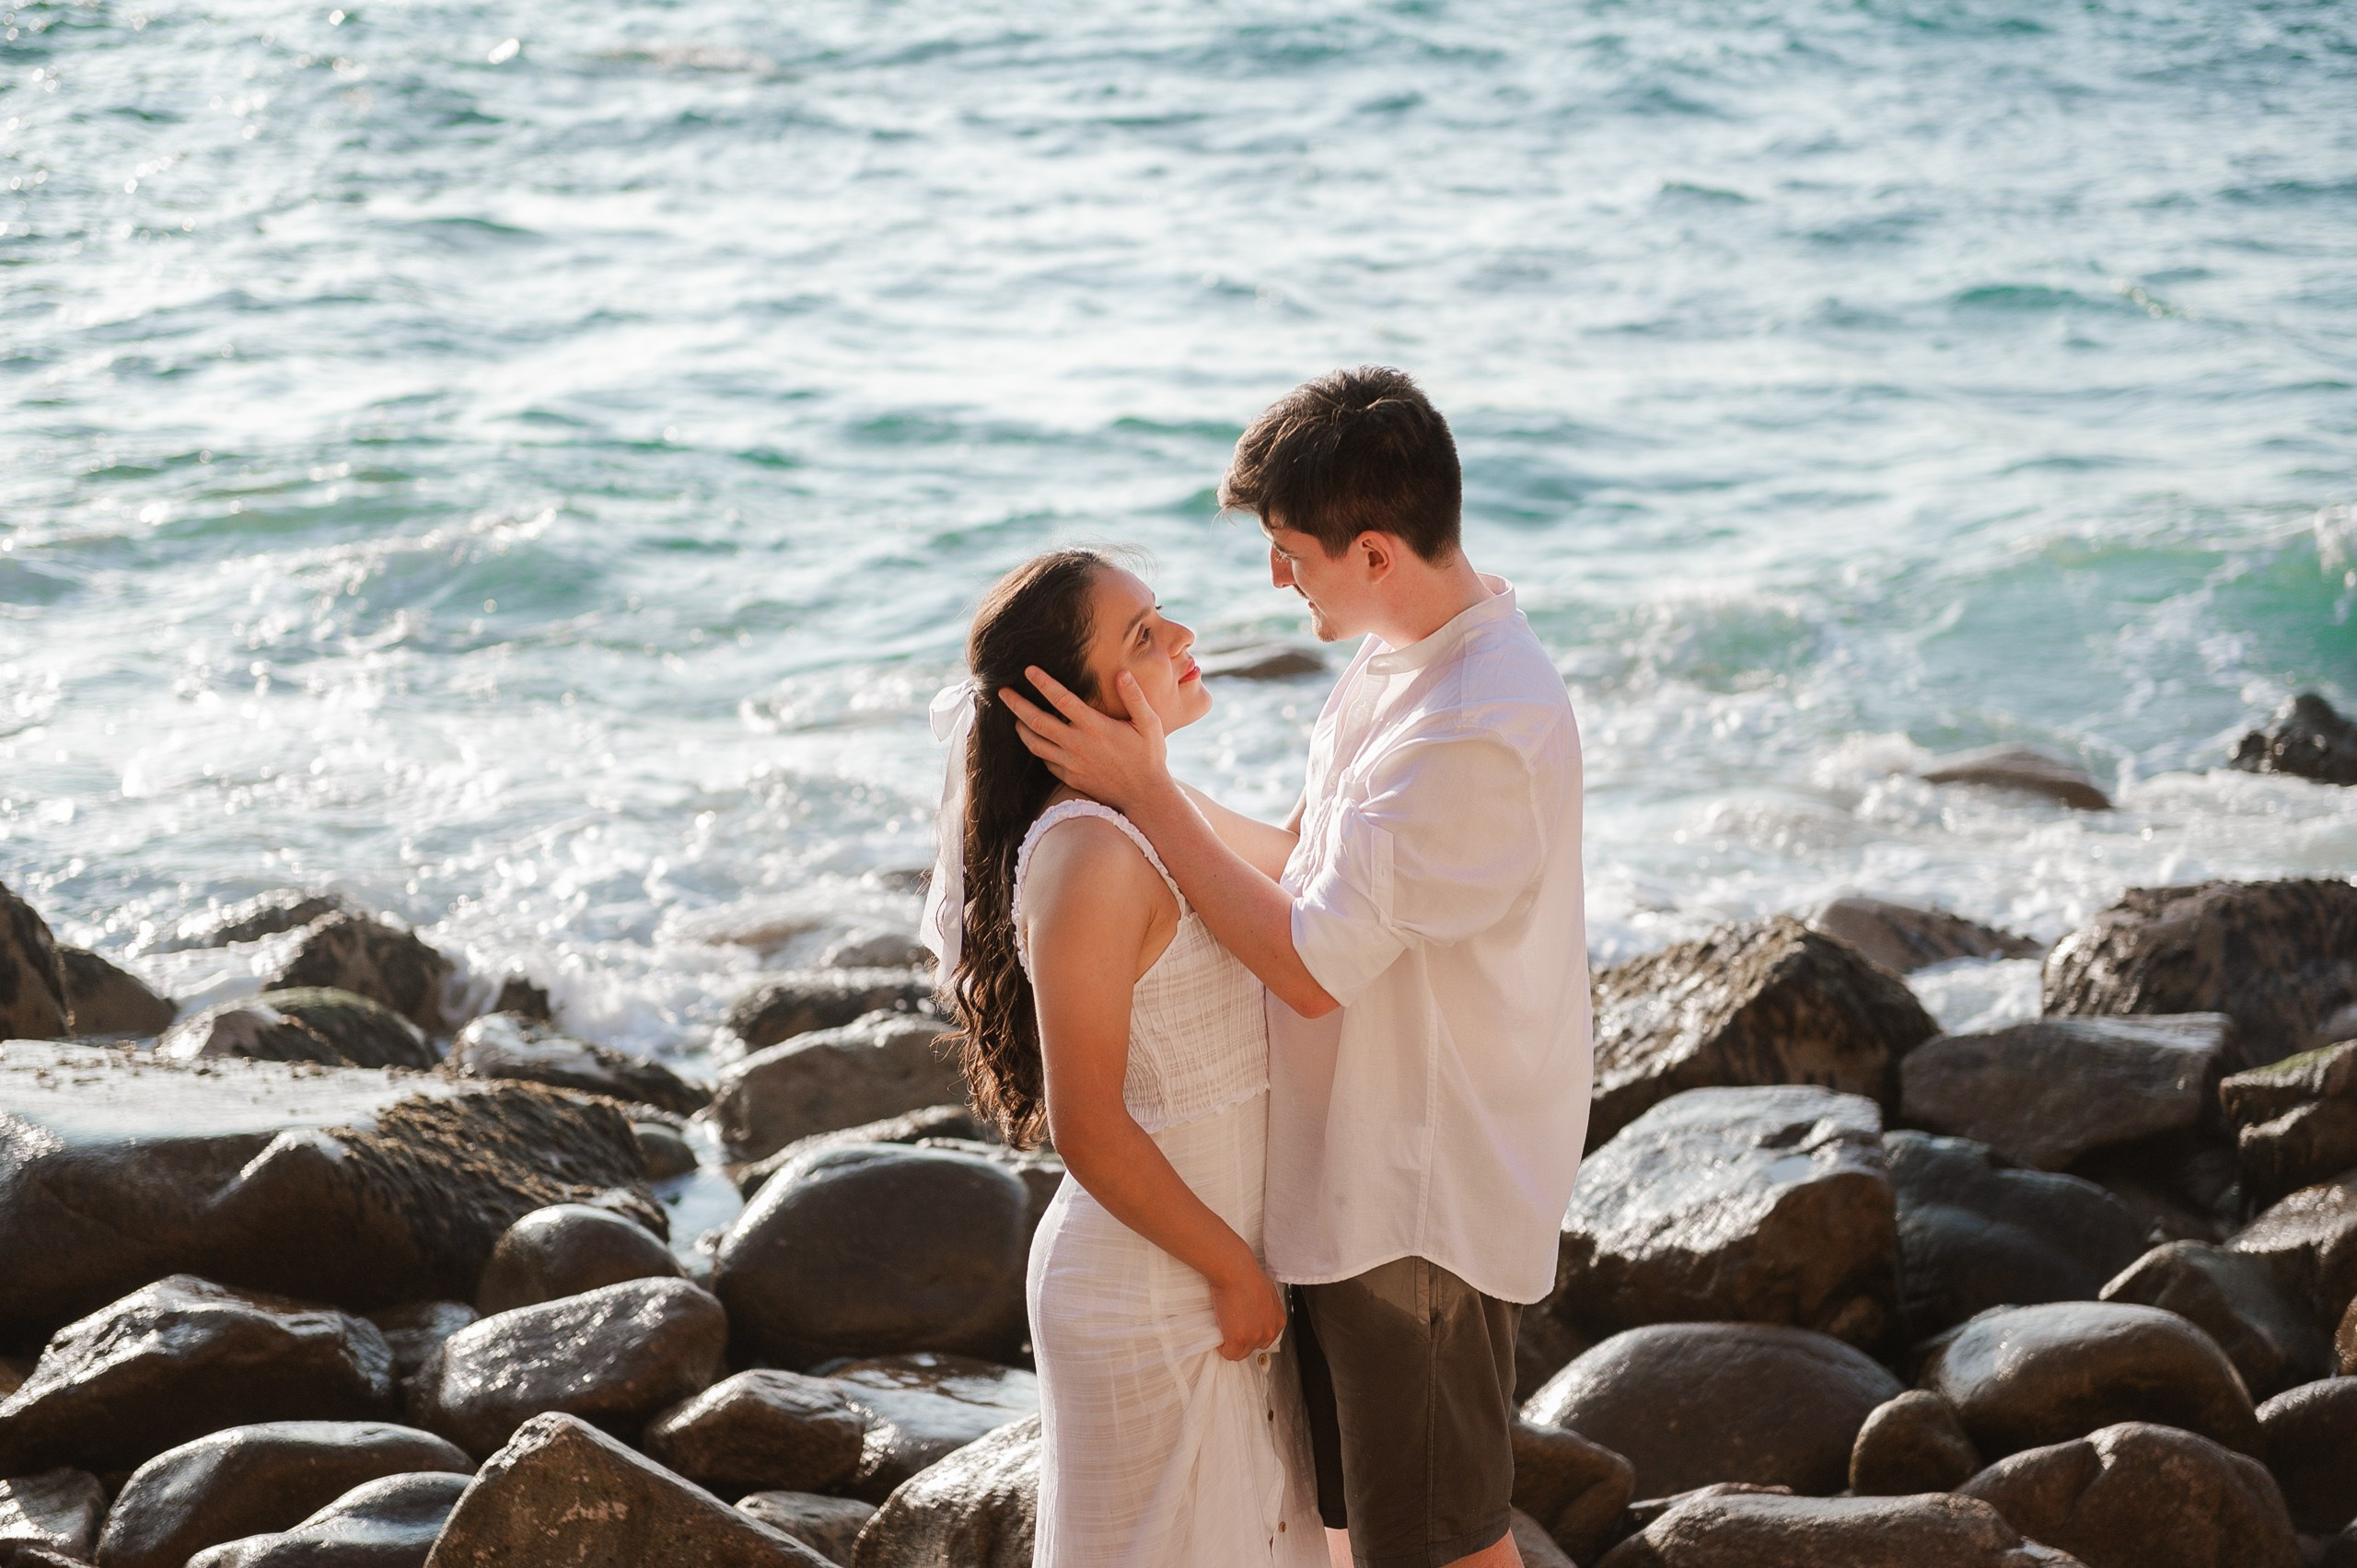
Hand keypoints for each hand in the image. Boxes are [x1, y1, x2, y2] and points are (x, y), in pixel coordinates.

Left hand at [999, 666, 1172, 815]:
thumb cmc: (1149, 757)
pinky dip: (1036, 748)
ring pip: (1035, 743)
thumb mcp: (1149, 724)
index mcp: (1095, 727)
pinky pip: (1046, 760)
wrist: (1144, 796)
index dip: (1043, 683)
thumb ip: (1135, 698)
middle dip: (1017, 705)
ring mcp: (1071, 763)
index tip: (1028, 671)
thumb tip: (1121, 673)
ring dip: (1021, 728)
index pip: (1062, 699)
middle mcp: (1078, 744)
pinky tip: (1035, 740)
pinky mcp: (1070, 777)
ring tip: (1014, 716)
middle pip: (1037, 721)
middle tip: (1002, 692)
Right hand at [1208, 1259, 1286, 1362]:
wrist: (1236, 1271)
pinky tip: (1218, 1335)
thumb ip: (1264, 1309)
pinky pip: (1229, 1353)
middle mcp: (1269, 1331)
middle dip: (1242, 1340)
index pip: (1265, 1338)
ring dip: (1231, 1344)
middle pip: (1254, 1347)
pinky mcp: (1239, 1339)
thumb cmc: (1247, 1275)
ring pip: (1240, 1353)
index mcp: (1278, 1320)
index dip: (1250, 1333)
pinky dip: (1222, 1348)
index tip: (1241, 1327)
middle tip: (1230, 1327)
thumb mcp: (1265, 1293)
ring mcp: (1254, 1337)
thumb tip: (1253, 1314)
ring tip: (1223, 1330)